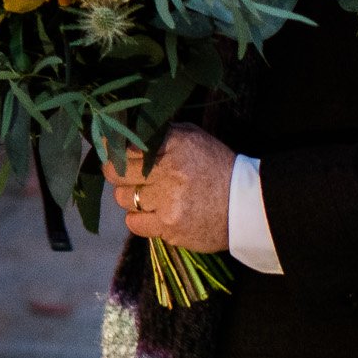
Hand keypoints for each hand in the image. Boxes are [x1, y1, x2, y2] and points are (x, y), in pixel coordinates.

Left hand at [105, 125, 234, 253]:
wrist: (247, 205)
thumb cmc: (217, 168)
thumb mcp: (194, 138)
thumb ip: (160, 134)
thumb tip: (124, 131)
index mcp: (174, 143)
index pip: (124, 145)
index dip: (112, 149)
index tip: (110, 151)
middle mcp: (169, 170)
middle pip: (115, 172)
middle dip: (119, 174)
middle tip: (130, 176)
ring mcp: (168, 201)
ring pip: (123, 198)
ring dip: (132, 198)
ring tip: (153, 196)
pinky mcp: (169, 227)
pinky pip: (133, 223)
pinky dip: (140, 219)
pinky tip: (155, 214)